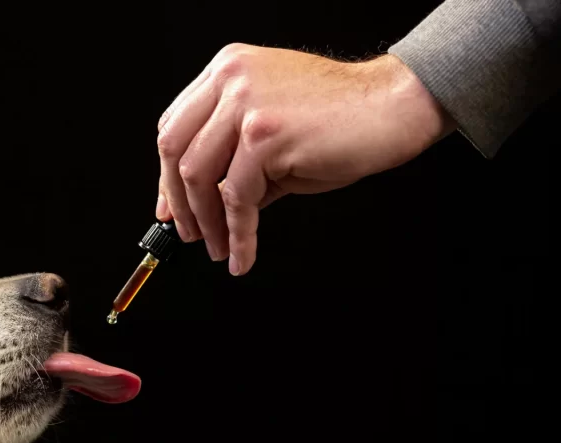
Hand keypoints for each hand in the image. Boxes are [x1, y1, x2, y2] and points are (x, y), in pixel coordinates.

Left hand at [155, 43, 454, 274]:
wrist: (393, 106)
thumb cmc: (344, 118)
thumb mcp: (275, 131)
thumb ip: (236, 159)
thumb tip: (207, 205)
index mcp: (228, 70)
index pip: (176, 124)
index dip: (166, 173)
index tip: (170, 206)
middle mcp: (231, 80)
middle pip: (175, 149)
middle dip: (179, 202)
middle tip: (193, 234)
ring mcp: (245, 105)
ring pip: (199, 176)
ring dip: (208, 223)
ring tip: (220, 249)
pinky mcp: (264, 136)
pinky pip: (237, 198)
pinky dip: (238, 234)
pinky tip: (243, 254)